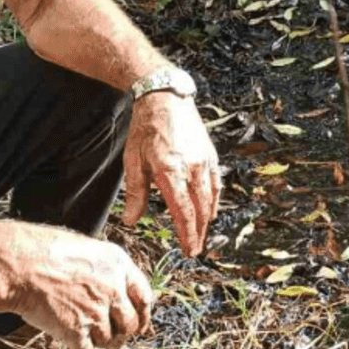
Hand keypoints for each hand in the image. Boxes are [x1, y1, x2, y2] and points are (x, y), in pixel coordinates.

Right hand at [11, 224, 154, 348]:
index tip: (139, 325)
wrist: (17, 264)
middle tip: (112, 338)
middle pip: (130, 324)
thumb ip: (105, 270)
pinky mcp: (76, 331)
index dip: (143, 315)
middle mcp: (113, 289)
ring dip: (100, 342)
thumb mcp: (85, 248)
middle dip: (122, 334)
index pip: (145, 297)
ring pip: (109, 340)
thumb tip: (115, 290)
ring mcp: (96, 312)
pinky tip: (69, 341)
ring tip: (86, 336)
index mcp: (118, 265)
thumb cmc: (43, 251)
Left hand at [122, 92, 220, 254]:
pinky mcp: (210, 154)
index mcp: (171, 170)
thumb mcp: (133, 161)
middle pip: (200, 209)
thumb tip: (132, 221)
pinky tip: (211, 211)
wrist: (165, 99)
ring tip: (201, 235)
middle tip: (194, 250)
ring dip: (206, 220)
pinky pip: (215, 183)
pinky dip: (214, 200)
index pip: (183, 211)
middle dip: (198, 232)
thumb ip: (136, 194)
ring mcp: (204, 161)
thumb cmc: (146, 130)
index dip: (186, 233)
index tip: (187, 250)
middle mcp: (192, 167)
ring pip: (210, 198)